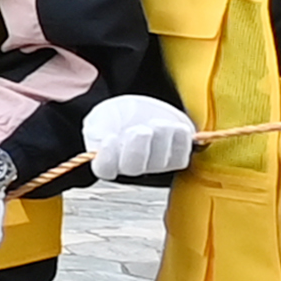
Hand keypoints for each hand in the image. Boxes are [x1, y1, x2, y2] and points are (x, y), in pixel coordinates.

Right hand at [83, 93, 206, 184]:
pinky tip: (175, 127)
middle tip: (141, 130)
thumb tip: (100, 135)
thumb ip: (99, 126)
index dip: (107, 157)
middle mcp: (132, 166)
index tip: (110, 137)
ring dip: (160, 139)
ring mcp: (154, 164)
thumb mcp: (103, 116)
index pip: (105, 169)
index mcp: (108, 157)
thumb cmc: (119, 116)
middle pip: (133, 168)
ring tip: (157, 123)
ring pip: (160, 162)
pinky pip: (181, 157)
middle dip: (137, 148)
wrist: (143, 111)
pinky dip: (180, 140)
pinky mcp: (176, 157)